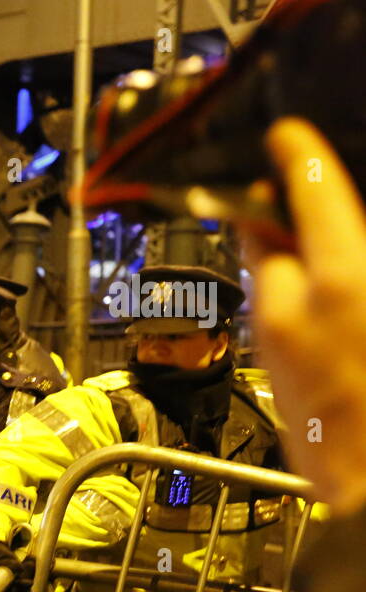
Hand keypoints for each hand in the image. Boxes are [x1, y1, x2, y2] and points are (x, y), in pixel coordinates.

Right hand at [242, 117, 365, 514]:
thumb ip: (271, 275)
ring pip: (350, 253)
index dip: (295, 155)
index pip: (319, 185)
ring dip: (318, 254)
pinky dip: (335, 285)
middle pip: (339, 216)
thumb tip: (265, 236)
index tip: (284, 137)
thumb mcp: (276, 339)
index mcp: (345, 268)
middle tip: (268, 218)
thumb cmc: (335, 427)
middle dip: (303, 210)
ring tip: (288, 280)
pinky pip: (353, 287)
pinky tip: (320, 311)